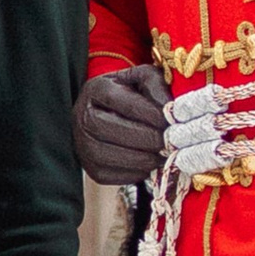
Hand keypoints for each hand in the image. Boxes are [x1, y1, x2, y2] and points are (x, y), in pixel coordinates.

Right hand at [74, 65, 166, 186]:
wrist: (108, 114)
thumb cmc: (130, 95)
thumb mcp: (142, 80)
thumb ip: (156, 86)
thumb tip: (169, 109)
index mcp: (96, 89)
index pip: (123, 103)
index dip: (151, 114)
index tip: (172, 122)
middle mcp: (82, 116)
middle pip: (111, 130)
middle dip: (146, 138)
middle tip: (170, 142)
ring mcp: (83, 144)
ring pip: (109, 156)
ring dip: (142, 158)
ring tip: (163, 155)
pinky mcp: (91, 168)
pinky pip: (112, 175)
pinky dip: (135, 172)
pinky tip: (150, 164)